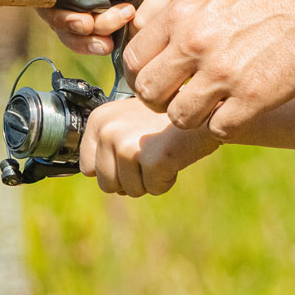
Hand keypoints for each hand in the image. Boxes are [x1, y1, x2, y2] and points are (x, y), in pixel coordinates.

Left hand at [79, 97, 220, 196]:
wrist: (206, 104)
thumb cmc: (168, 115)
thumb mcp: (129, 118)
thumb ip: (109, 141)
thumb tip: (92, 173)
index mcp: (99, 118)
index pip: (88, 168)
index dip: (113, 168)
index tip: (134, 151)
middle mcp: (109, 129)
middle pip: (107, 184)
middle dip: (131, 176)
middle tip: (152, 151)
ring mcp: (128, 144)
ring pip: (131, 189)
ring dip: (150, 177)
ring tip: (164, 149)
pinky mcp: (153, 158)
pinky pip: (155, 188)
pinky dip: (167, 179)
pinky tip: (175, 154)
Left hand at [124, 0, 294, 137]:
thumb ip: (182, 21)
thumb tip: (159, 47)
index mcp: (182, 16)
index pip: (132, 59)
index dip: (141, 74)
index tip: (159, 78)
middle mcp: (195, 45)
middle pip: (148, 93)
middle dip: (161, 101)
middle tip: (180, 98)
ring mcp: (223, 74)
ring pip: (179, 117)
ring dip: (193, 117)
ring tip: (211, 106)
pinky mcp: (252, 98)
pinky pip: (218, 129)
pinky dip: (225, 124)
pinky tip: (238, 110)